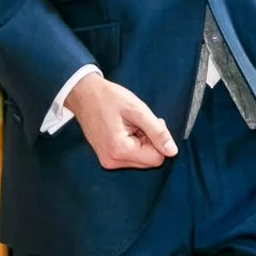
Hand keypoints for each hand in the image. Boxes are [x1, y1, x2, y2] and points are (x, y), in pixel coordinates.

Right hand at [64, 74, 178, 170]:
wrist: (83, 94)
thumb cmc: (109, 98)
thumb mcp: (138, 110)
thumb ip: (157, 131)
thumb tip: (173, 151)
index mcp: (120, 150)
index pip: (156, 158)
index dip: (158, 139)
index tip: (149, 122)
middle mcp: (112, 161)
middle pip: (148, 161)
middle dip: (150, 142)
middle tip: (139, 122)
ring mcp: (107, 161)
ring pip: (140, 159)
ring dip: (141, 143)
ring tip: (129, 125)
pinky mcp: (106, 158)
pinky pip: (130, 157)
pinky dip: (133, 144)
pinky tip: (124, 129)